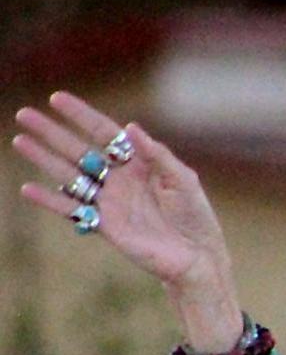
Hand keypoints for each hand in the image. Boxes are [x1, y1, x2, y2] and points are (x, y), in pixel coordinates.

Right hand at [13, 92, 240, 348]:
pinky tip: (27, 189)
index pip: (104, 133)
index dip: (81, 115)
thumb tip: (131, 127)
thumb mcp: (183, 180)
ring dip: (44, 158)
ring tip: (20, 141)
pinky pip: (71, 210)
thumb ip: (157, 155)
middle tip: (24, 114)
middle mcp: (118, 179)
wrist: (196, 256)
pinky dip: (49, 201)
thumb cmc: (195, 215)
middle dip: (52, 132)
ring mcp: (108, 201)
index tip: (56, 98)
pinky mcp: (103, 225)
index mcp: (138, 163)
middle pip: (79, 150)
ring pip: (69, 175)